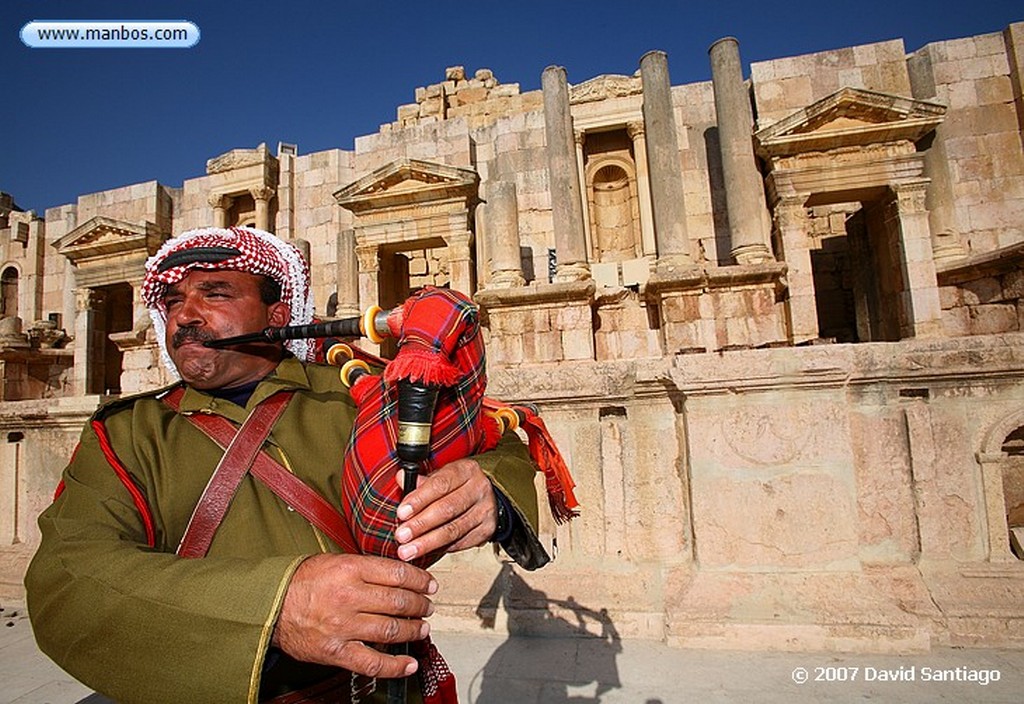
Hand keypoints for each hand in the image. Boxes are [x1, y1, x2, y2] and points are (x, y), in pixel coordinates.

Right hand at [272, 553, 436, 677]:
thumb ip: (365, 568)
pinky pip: (373, 663)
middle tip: (428, 606)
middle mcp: (348, 597)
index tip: (429, 585)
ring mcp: (343, 626)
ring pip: (391, 630)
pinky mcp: (336, 652)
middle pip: (399, 601)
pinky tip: (409, 664)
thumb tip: (398, 574)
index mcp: (349, 569)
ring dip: (413, 630)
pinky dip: (395, 666)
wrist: (269, 606)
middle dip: (420, 605)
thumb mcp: (334, 561)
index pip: (397, 574)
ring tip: (422, 628)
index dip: (420, 580)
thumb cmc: (301, 582)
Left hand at [394, 458, 497, 561]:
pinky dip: (441, 548)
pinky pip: (461, 542)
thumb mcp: (442, 475)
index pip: (440, 485)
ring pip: (454, 530)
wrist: (487, 494)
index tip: (401, 513)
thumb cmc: (458, 484)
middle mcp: (479, 489)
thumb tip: (401, 478)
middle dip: (421, 525)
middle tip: (402, 536)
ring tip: (409, 550)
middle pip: (447, 509)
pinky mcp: (487, 530)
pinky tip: (426, 552)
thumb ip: (421, 481)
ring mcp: (485, 511)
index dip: (419, 500)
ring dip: (428, 542)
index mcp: (466, 470)